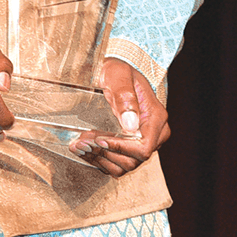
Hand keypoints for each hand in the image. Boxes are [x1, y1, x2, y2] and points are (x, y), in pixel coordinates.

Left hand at [73, 58, 170, 176]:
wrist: (119, 70)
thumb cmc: (121, 70)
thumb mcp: (119, 77)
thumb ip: (125, 97)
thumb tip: (131, 123)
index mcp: (156, 118)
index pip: (144, 147)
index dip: (121, 148)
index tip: (100, 140)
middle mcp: (155, 134)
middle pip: (134, 160)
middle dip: (105, 154)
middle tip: (82, 142)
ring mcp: (144, 142)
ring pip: (125, 165)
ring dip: (100, 159)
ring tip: (80, 145)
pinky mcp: (132, 146)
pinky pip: (118, 163)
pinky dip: (100, 160)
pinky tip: (86, 149)